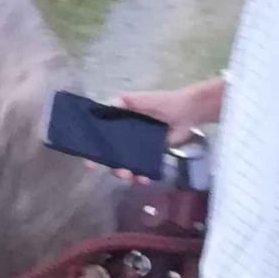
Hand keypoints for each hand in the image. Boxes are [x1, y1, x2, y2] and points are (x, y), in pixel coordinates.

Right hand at [83, 83, 217, 182]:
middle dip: (112, 167)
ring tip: (133, 177)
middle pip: (111, 155)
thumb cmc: (165, 103)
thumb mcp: (145, 99)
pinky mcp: (150, 155)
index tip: (90, 163)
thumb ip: (129, 101)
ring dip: (126, 173)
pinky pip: (142, 168)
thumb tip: (110, 105)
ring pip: (125, 164)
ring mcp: (137, 147)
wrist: (188, 112)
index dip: (93, 150)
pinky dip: (141, 175)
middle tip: (120, 172)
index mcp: (118, 122)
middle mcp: (124, 136)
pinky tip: (145, 178)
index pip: (100, 137)